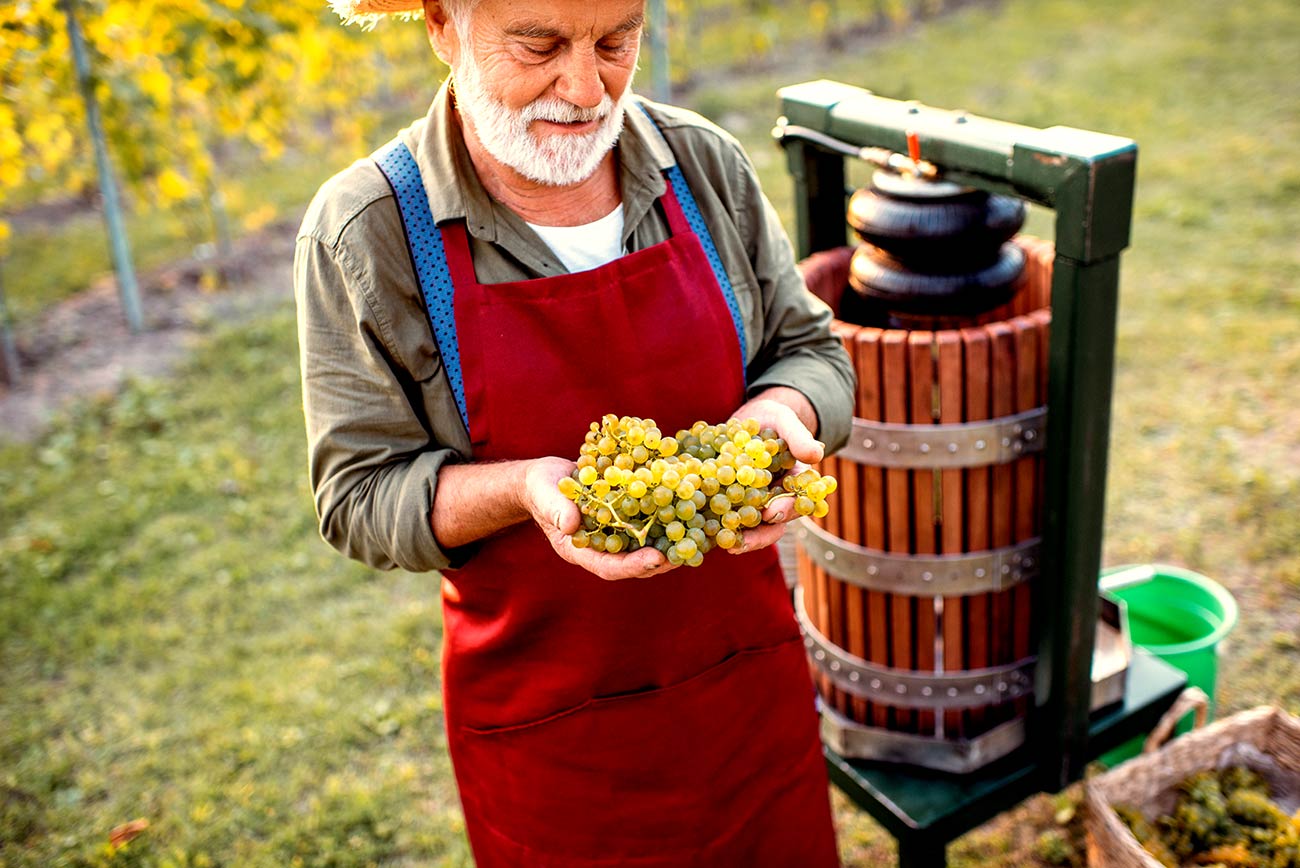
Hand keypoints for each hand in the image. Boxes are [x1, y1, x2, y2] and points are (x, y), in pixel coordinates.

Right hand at [522, 457, 674, 580]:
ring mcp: (617, 534)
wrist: (548, 477)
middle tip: (686, 552)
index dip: (633, 565)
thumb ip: (555, 509)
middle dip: (661, 560)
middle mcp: (604, 547)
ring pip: (647, 546)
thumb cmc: (542, 488)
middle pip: (636, 562)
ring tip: (696, 536)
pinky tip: (688, 509)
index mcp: (582, 551)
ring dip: (671, 543)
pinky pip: (649, 523)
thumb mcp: (544, 493)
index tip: (655, 558)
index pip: (610, 567)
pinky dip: (668, 519)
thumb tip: (571, 525)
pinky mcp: (627, 517)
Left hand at [725, 387, 822, 556]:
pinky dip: (719, 526)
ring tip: (726, 545)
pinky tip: (706, 532)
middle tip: (744, 542)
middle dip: (761, 534)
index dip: (787, 509)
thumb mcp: (784, 419)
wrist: (746, 418)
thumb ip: (798, 435)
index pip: (797, 502)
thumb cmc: (771, 418)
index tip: (773, 513)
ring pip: (751, 526)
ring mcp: (752, 502)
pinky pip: (727, 517)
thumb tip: (817, 455)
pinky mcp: (729, 500)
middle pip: (773, 522)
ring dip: (740, 538)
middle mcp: (775, 497)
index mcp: (793, 483)